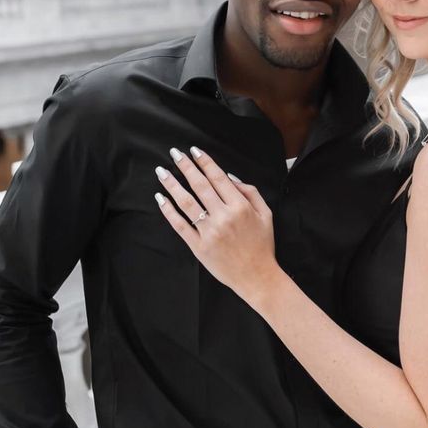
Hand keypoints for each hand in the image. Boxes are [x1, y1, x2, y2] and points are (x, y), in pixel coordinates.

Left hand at [154, 147, 278, 300]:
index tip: (194, 150)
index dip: (205, 162)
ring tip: (162, 172)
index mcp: (240, 207)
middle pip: (200, 186)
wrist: (256, 277)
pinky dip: (169, 211)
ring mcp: (209, 232)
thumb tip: (229, 177)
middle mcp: (223, 217)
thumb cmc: (262, 245)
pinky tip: (161, 198)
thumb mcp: (265, 214)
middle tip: (174, 153)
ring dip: (172, 185)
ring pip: (187, 203)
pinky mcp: (198, 247)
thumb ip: (250, 192)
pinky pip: (180, 225)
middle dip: (186, 167)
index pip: (218, 178)